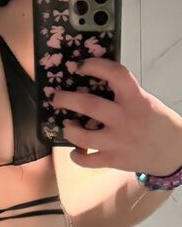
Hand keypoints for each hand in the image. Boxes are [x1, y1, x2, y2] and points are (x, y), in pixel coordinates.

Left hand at [51, 59, 181, 173]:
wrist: (176, 152)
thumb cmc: (158, 122)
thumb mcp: (146, 101)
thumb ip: (124, 94)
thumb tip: (92, 84)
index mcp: (136, 99)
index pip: (115, 74)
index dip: (95, 66)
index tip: (80, 66)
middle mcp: (125, 119)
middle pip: (89, 105)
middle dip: (66, 99)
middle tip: (57, 97)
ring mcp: (118, 142)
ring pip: (83, 136)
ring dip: (69, 130)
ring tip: (67, 125)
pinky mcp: (115, 160)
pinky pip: (87, 160)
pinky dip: (77, 157)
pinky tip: (76, 151)